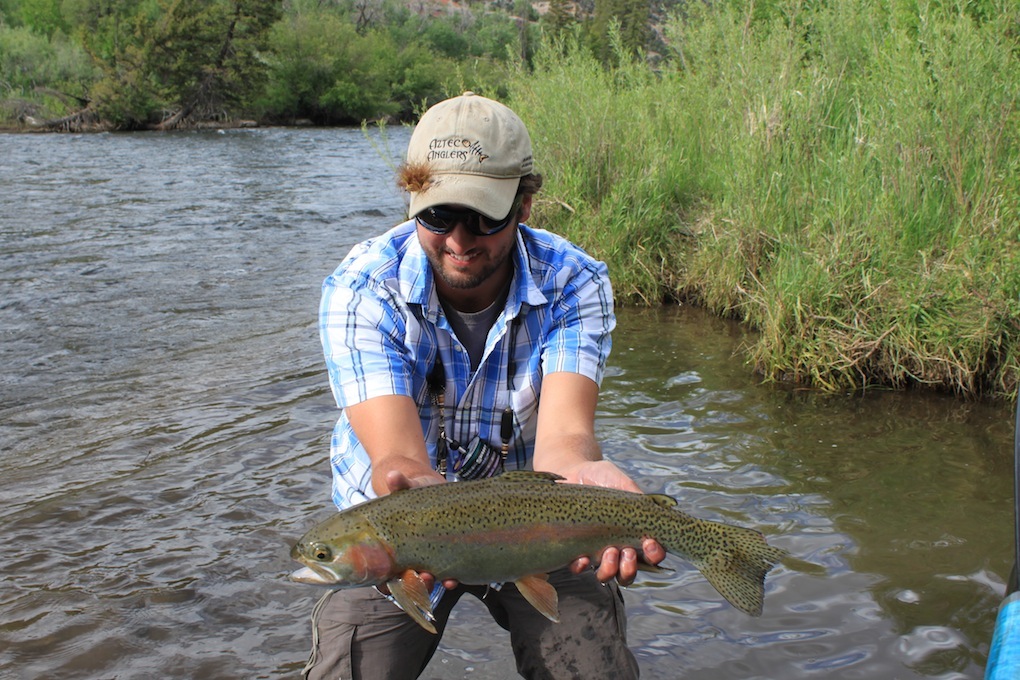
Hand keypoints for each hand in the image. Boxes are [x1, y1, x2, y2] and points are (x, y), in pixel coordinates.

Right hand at [382, 470, 458, 589]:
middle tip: (425, 577)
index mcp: (390, 547)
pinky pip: (447, 570)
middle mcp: (407, 556)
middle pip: (408, 582)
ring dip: (438, 583)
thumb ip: (399, 484)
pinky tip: (458, 577)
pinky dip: (452, 576)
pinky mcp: (444, 552)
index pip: (383, 574)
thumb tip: (393, 477)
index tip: (394, 579)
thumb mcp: (404, 486)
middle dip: (417, 585)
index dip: (387, 582)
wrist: (428, 485)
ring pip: (428, 579)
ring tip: (448, 582)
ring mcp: (426, 556)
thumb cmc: (409, 489)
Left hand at [559, 460, 666, 584]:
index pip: (650, 555)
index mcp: (632, 534)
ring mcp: (595, 550)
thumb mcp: (623, 483)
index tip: (649, 542)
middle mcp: (616, 547)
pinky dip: (582, 566)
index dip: (654, 555)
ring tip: (608, 552)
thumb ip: (638, 496)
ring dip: (610, 570)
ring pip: (606, 575)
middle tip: (626, 552)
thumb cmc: (601, 477)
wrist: (572, 471)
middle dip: (630, 568)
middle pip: (628, 573)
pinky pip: (578, 568)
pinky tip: (583, 557)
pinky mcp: (573, 549)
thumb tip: (652, 509)